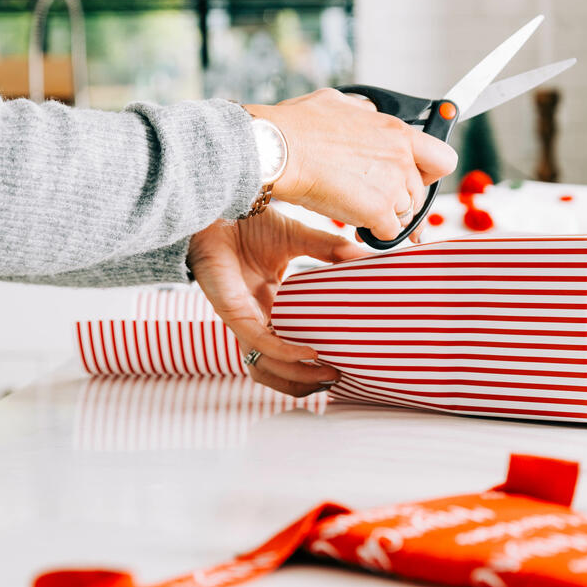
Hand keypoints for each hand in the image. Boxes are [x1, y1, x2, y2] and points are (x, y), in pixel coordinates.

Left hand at [187, 209, 367, 396]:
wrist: (221, 206)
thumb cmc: (250, 221)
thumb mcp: (300, 238)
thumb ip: (332, 249)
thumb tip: (366, 256)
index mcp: (269, 305)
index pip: (290, 345)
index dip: (312, 360)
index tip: (343, 360)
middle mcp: (256, 318)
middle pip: (276, 367)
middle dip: (305, 381)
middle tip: (337, 377)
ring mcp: (243, 319)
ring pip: (266, 366)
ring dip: (296, 379)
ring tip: (327, 376)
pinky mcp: (233, 314)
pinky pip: (261, 344)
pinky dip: (287, 354)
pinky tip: (310, 354)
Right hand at [244, 89, 457, 241]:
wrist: (278, 149)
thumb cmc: (297, 127)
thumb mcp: (339, 104)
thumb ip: (364, 114)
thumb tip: (369, 114)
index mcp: (396, 132)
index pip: (442, 159)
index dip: (431, 172)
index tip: (419, 177)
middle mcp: (401, 159)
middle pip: (419, 194)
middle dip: (399, 199)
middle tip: (375, 200)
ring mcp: (392, 187)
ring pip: (405, 215)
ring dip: (386, 217)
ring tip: (361, 211)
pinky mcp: (377, 212)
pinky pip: (388, 233)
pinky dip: (375, 234)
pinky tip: (357, 226)